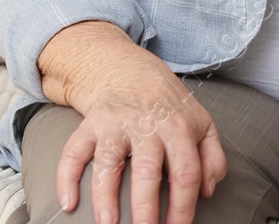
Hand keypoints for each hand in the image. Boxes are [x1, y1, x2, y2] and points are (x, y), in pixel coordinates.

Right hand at [47, 32, 225, 223]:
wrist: (131, 71)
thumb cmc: (170, 107)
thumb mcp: (202, 124)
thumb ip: (212, 157)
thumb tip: (207, 191)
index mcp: (179, 130)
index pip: (186, 173)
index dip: (183, 207)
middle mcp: (147, 127)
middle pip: (147, 171)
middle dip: (146, 208)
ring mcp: (116, 125)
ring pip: (108, 163)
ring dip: (105, 197)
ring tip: (108, 223)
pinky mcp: (90, 125)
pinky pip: (73, 151)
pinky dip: (66, 177)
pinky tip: (68, 203)